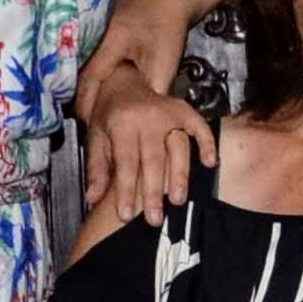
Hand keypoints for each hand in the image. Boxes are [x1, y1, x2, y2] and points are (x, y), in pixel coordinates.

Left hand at [80, 54, 217, 224]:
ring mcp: (168, 113)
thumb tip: (92, 198)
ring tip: (178, 200)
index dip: (126, 190)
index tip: (127, 215)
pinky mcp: (184, 111)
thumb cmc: (109, 114)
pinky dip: (207, 143)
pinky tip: (210, 162)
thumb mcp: (96, 137)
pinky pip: (199, 127)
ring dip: (179, 175)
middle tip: (155, 219)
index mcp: (122, 123)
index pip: (125, 162)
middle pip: (153, 159)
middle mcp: (147, 118)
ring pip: (178, 147)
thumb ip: (96, 168)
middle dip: (153, 191)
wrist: (123, 82)